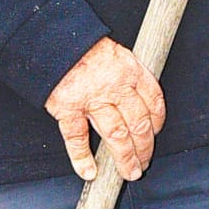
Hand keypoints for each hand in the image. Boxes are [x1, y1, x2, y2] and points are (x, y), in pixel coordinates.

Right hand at [44, 37, 166, 180]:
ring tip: (129, 172)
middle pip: (139, 125)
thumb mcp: (114, 50)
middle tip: (144, 162)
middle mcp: (115, 88)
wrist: (51, 36)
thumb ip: (126, 71)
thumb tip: (134, 92)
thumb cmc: (81, 42)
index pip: (154, 102)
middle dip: (145, 148)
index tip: (155, 132)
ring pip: (116, 136)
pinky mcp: (68, 108)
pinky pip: (77, 138)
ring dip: (125, 158)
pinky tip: (89, 171)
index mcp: (130, 71)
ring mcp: (91, 100)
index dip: (157, 122)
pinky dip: (82, 158)